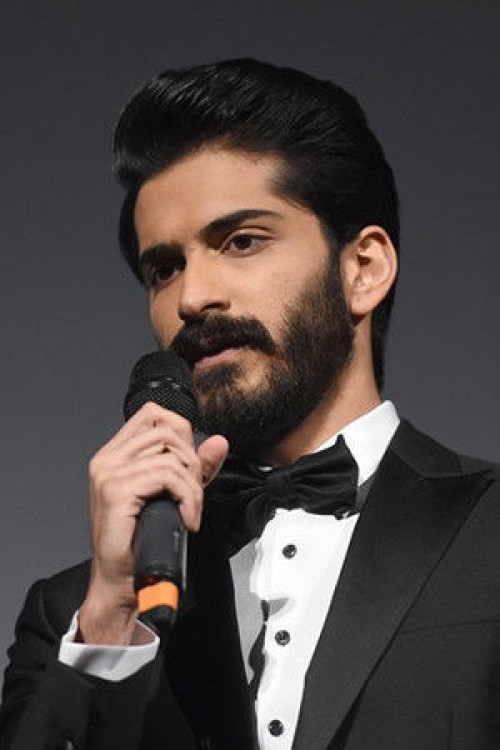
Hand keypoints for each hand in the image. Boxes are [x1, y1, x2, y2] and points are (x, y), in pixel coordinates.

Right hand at [78, 402, 228, 644]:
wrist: (121, 582)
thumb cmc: (139, 544)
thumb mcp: (173, 496)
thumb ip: (195, 467)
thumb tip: (218, 443)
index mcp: (115, 455)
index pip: (153, 414)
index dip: (181, 433)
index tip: (189, 466)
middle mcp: (108, 459)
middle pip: (168, 431)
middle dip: (191, 463)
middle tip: (191, 494)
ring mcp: (109, 472)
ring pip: (172, 455)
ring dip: (192, 486)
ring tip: (189, 509)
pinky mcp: (116, 490)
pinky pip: (168, 475)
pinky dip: (188, 497)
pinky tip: (186, 517)